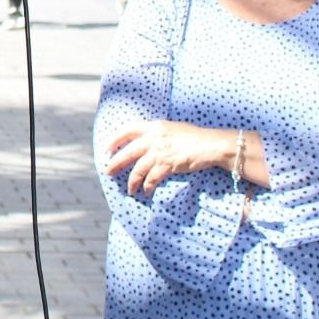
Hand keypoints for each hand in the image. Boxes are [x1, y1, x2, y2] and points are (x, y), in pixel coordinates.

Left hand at [104, 120, 230, 195]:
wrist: (211, 145)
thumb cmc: (195, 137)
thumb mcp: (173, 129)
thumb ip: (158, 134)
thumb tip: (146, 142)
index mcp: (154, 126)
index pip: (128, 129)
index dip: (115, 139)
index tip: (107, 148)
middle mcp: (153, 138)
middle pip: (127, 152)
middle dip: (115, 163)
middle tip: (108, 172)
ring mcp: (159, 152)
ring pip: (137, 169)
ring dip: (132, 181)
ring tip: (130, 190)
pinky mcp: (167, 165)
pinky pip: (151, 179)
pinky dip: (147, 186)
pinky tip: (146, 191)